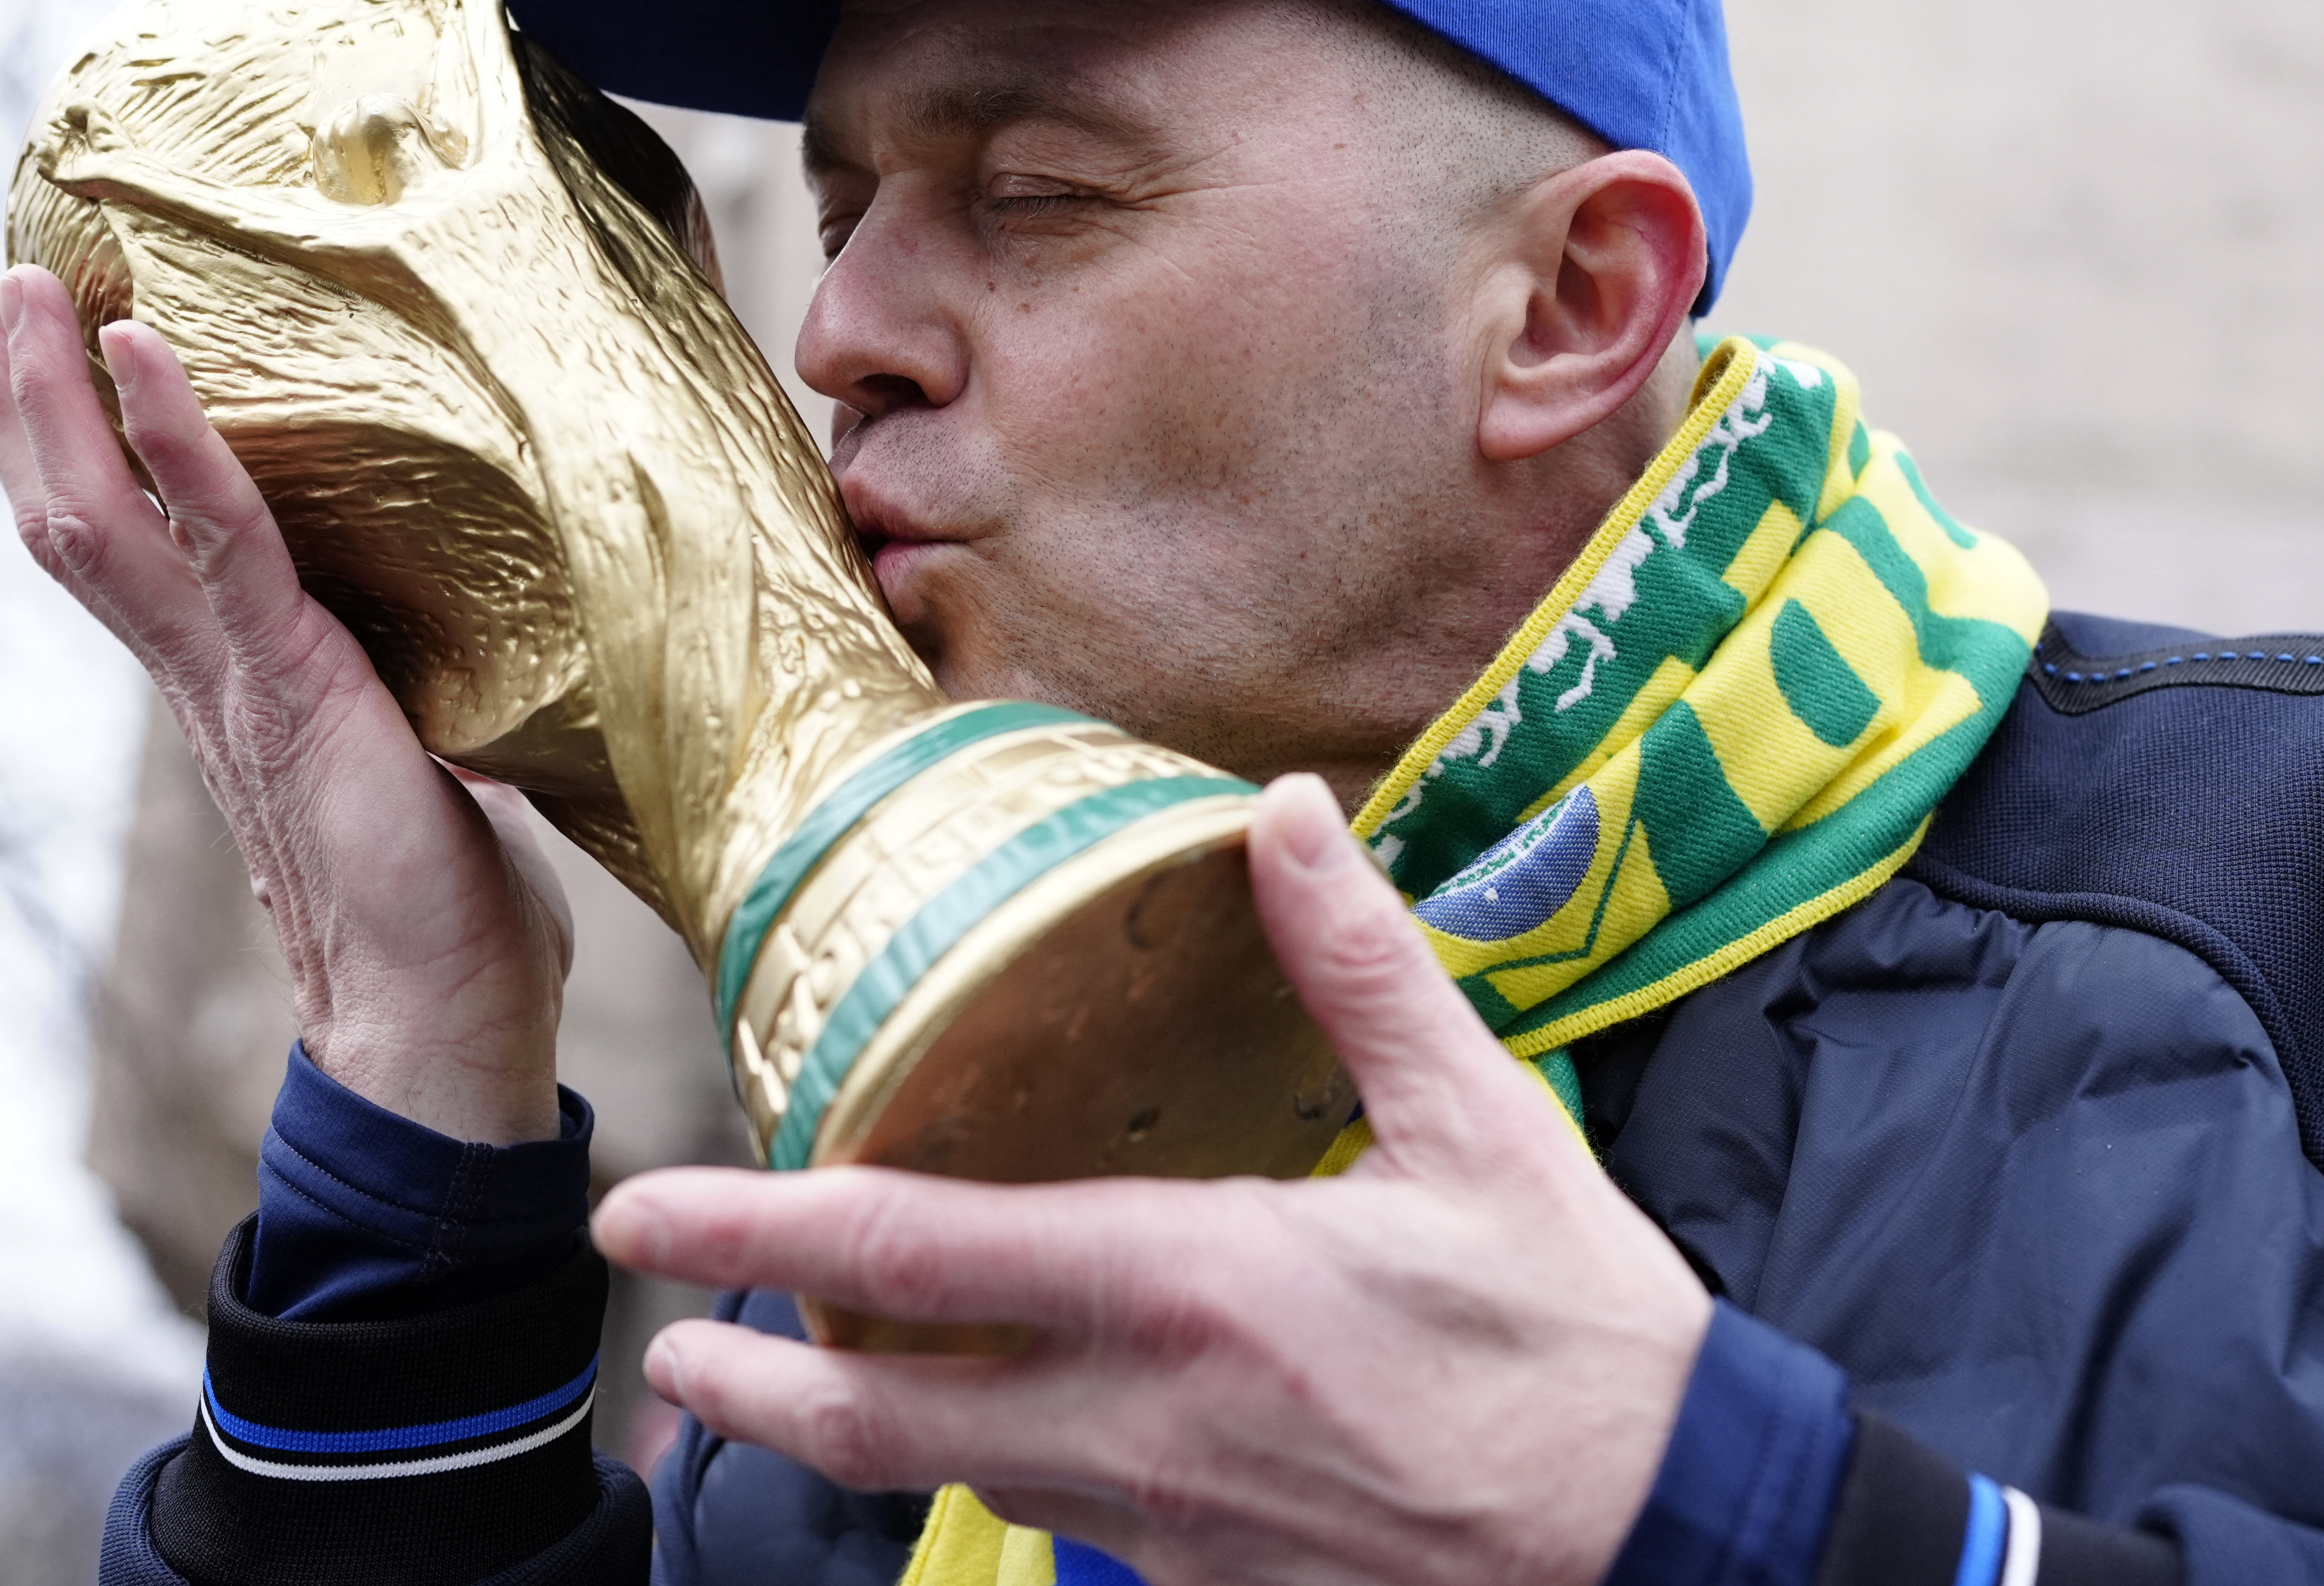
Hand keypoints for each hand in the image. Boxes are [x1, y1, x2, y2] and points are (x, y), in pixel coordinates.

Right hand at [0, 265, 567, 1141]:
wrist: (444, 1020)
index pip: (124, 546)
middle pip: (77, 516)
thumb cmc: (452, 903)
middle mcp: (207, 675)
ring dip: (54, 400)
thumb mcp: (427, 757)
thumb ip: (421, 695)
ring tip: (15, 294)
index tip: (48, 350)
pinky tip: (140, 351)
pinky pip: (219, 539)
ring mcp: (234, 678)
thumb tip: (484, 647)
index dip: (76, 451)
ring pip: (104, 519)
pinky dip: (178, 441)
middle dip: (24, 404)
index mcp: (234, 683)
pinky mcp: (289, 681)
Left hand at [595, 774, 1710, 1585]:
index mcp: (1200, 1285)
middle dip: (747, 1383)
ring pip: (952, 1487)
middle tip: (665, 1338)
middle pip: (882, 1420)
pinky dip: (981, 1478)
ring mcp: (1172, 1523)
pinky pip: (1057, 1529)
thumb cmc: (1577, 1333)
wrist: (1671, 1536)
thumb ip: (1362, 968)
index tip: (652, 1211)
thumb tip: (1282, 814)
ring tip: (767, 1392)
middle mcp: (1151, 1420)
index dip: (760, 1234)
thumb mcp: (1484, 1123)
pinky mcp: (1213, 1585)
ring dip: (841, 1441)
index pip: (919, 1259)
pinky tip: (979, 1436)